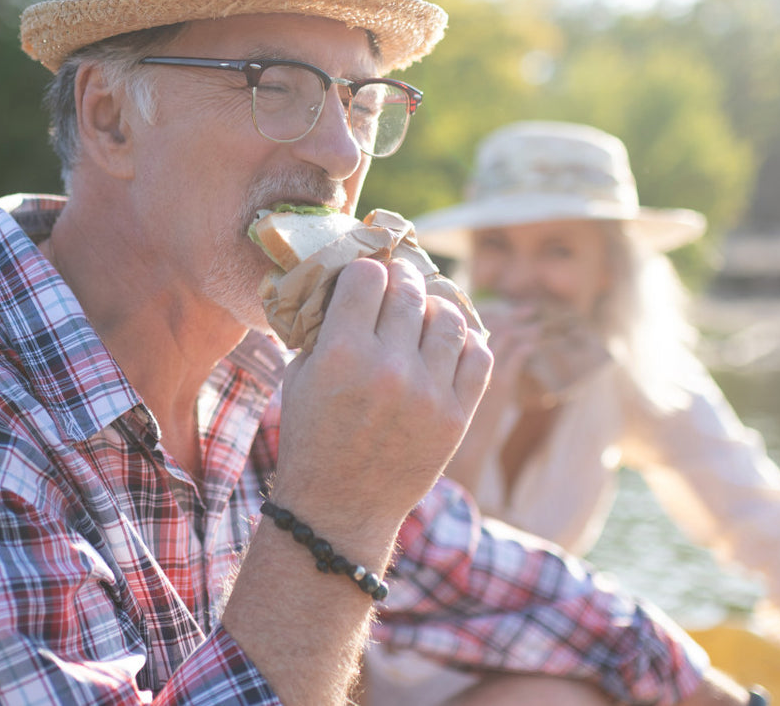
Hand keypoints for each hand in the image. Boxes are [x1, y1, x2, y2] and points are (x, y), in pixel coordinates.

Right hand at [272, 257, 492, 539]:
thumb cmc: (313, 436)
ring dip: (435, 307)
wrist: (340, 508)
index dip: (365, 271)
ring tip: (424, 314)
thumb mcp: (301, 374)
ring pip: (450, 317)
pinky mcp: (456, 417)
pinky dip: (466, 340)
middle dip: (402, 281)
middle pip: (410, 290)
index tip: (365, 280)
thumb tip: (353, 280)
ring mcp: (428, 393)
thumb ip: (326, 326)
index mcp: (342, 353)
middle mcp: (389, 368)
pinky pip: (478, 355)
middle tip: (397, 287)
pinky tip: (448, 343)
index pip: (368, 275)